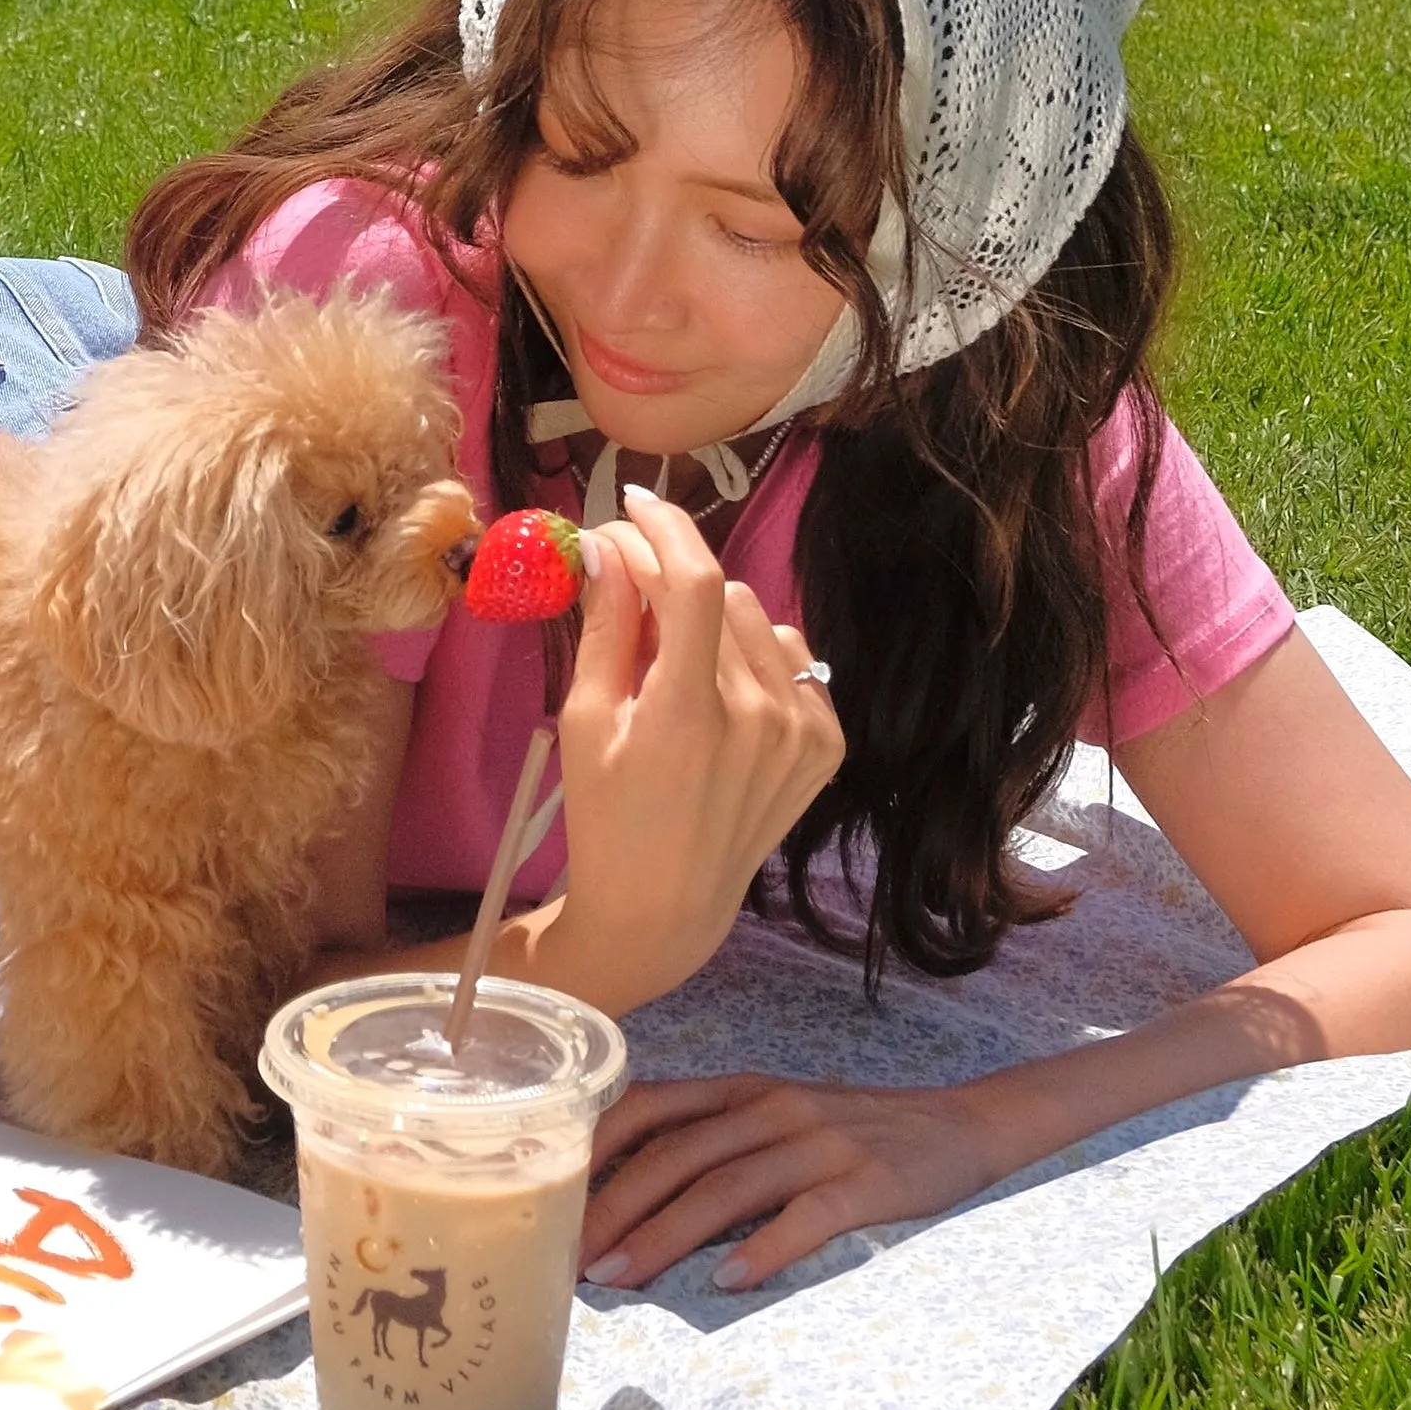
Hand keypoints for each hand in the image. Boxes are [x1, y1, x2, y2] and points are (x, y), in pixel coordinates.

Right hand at [536, 488, 843, 1009]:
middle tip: (627, 585)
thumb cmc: (606, 816)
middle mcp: (759, 717)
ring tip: (673, 655)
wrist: (666, 906)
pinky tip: (723, 685)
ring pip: (756, 617)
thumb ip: (603, 628)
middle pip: (718, 592)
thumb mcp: (584, 723)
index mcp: (688, 713)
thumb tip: (608, 545)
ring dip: (710, 613)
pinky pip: (795, 657)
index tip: (630, 503)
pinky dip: (756, 652)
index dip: (662, 525)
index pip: (691, 580)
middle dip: (668, 572)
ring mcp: (802, 733)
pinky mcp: (826, 746)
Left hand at [580, 1072, 1010, 1291]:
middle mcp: (770, 1108)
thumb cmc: (848, 1132)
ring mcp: (819, 1144)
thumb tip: (623, 1197)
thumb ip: (710, 1141)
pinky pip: (806, 1218)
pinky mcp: (868, 1183)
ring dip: (665, 1236)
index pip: (646, 1108)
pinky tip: (727, 1283)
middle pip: (674, 1157)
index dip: (592, 1152)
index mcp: (739, 1091)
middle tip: (567, 1262)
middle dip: (613, 1209)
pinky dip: (764, 1250)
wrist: (961, 1124)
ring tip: (620, 1278)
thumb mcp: (772, 1118)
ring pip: (725, 1189)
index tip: (545, 1199)